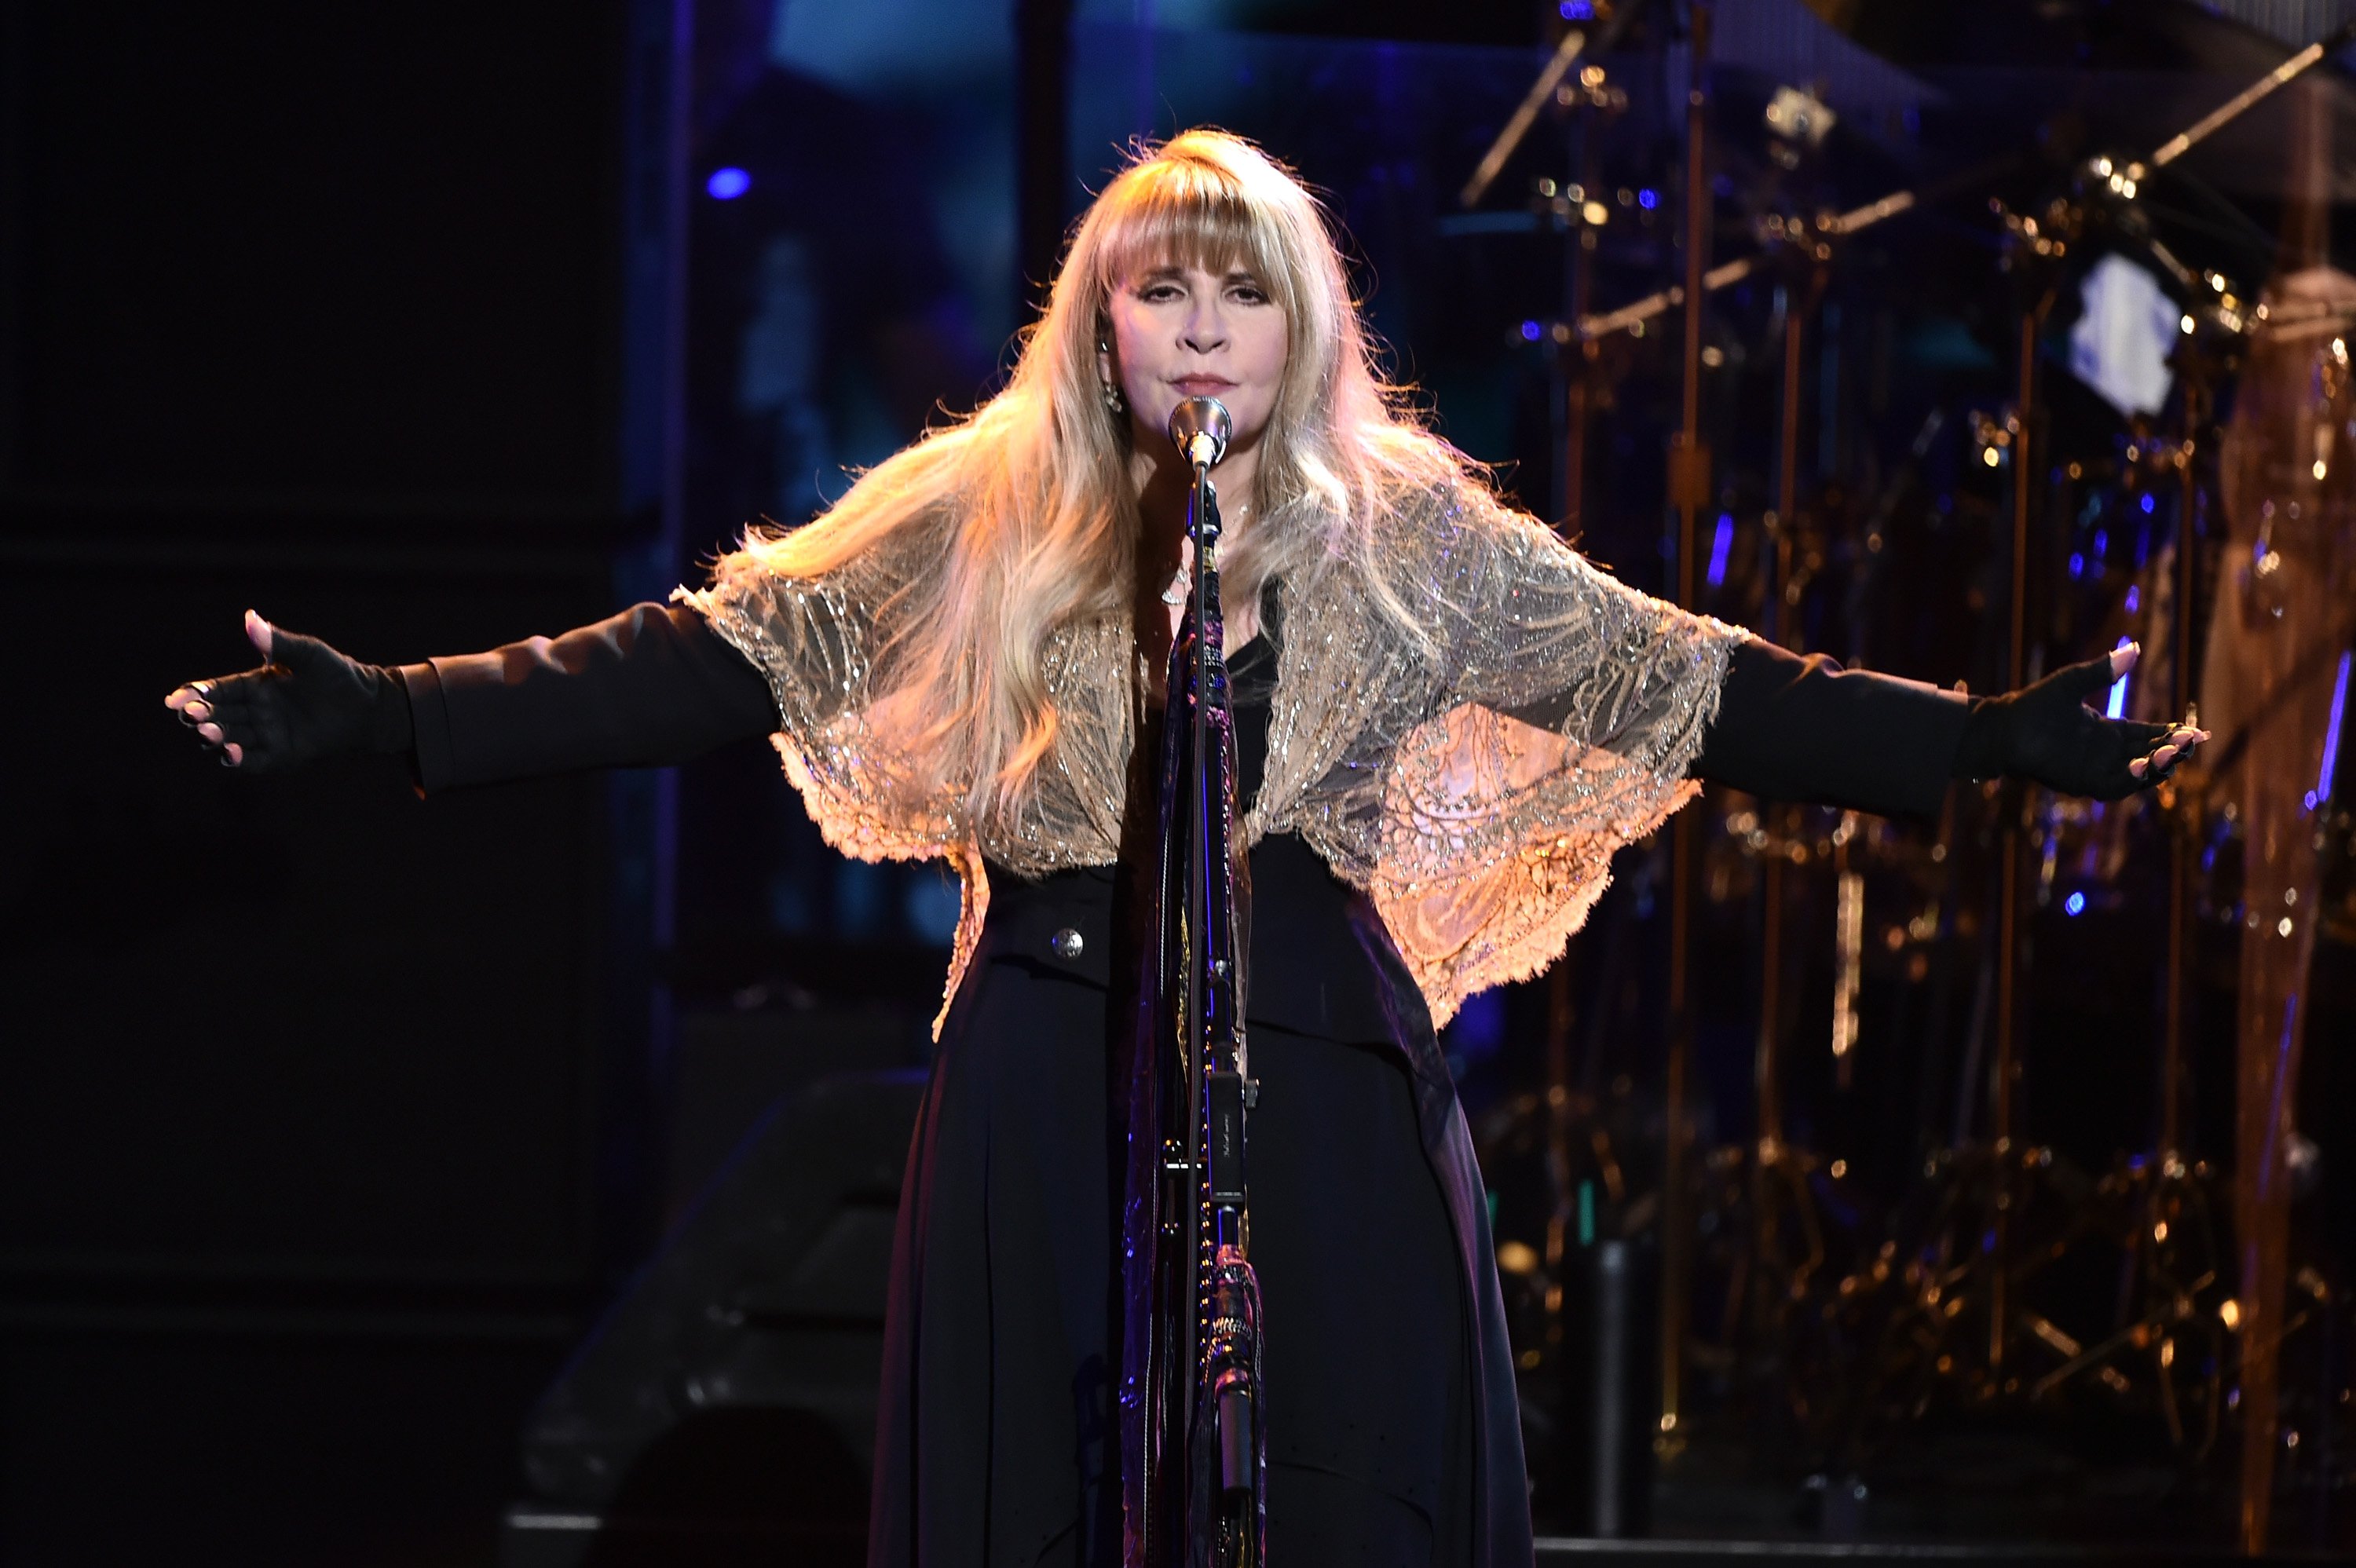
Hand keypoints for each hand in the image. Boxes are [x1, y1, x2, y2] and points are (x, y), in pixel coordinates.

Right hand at [164, 611, 411, 770]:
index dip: (194, 694)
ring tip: (208, 733)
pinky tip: (232, 753)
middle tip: (191, 715)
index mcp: (254, 685)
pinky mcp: (282, 754)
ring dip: (216, 737)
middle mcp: (254, 711)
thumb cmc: (337, 675)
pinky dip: (240, 759)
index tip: (177, 698)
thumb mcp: (308, 654)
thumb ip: (277, 642)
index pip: (216, 691)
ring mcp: (266, 734)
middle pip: (217, 716)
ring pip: (230, 738)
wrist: (369, 705)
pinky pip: (255, 760)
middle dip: (200, 717)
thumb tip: (250, 617)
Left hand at [1953, 643, 2206, 800]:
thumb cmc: (2033, 705)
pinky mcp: (2081, 782)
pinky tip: (2144, 765)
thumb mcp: (2073, 683)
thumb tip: (2134, 648)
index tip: (2197, 731)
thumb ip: (2103, 670)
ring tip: (2172, 753)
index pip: (2149, 735)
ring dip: (2157, 766)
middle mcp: (2106, 754)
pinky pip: (2114, 786)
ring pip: (2138, 774)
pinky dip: (2131, 778)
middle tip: (2192, 741)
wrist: (2004, 726)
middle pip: (2151, 755)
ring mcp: (2095, 770)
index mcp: (2108, 733)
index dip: (2173, 735)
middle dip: (2173, 750)